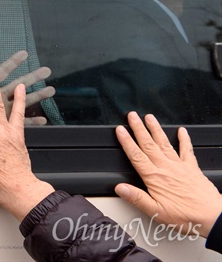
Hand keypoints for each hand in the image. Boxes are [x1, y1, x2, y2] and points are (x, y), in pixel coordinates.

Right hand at [114, 112, 221, 236]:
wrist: (211, 216)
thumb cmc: (185, 216)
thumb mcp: (156, 212)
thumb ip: (137, 198)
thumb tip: (120, 188)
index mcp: (155, 178)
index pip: (136, 156)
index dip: (127, 141)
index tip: (120, 130)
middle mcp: (166, 168)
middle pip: (148, 144)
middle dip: (139, 128)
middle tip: (132, 116)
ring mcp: (180, 166)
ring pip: (164, 143)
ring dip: (155, 129)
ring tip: (149, 117)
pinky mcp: (192, 168)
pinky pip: (187, 150)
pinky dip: (184, 139)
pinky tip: (181, 131)